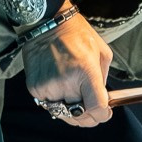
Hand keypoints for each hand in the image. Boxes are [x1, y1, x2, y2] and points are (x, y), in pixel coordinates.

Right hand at [25, 10, 113, 125]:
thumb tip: (103, 100)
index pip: (96, 108)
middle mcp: (65, 82)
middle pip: (80, 115)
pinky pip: (49, 106)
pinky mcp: (35, 89)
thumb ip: (102, 80)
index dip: (103, 115)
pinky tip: (62, 93)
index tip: (106, 113)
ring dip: (73, 113)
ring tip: (78, 104)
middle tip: (94, 113)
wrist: (46, 24)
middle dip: (90, 117)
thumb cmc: (78, 36)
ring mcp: (48, 87)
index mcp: (85, 72)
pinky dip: (58, 104)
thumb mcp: (102, 53)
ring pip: (64, 114)